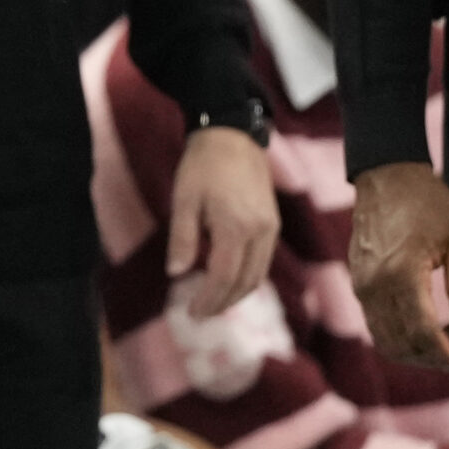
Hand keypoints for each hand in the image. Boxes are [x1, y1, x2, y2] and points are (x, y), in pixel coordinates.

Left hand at [168, 126, 280, 316]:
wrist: (233, 134)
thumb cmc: (203, 165)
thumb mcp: (184, 200)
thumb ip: (182, 239)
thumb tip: (176, 274)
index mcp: (236, 227)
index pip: (223, 277)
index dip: (208, 300)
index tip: (190, 313)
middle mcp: (260, 231)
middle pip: (245, 282)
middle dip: (222, 303)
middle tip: (199, 314)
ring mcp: (270, 227)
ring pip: (258, 274)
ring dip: (237, 293)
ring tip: (213, 302)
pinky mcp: (273, 222)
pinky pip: (263, 260)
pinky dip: (247, 277)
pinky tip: (228, 278)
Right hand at [349, 163, 448, 378]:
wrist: (387, 174)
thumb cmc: (429, 201)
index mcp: (403, 273)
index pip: (422, 332)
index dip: (444, 355)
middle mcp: (375, 285)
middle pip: (400, 344)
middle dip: (430, 358)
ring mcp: (362, 285)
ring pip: (384, 339)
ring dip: (414, 350)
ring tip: (446, 336)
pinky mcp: (357, 282)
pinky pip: (375, 324)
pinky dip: (398, 335)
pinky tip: (424, 323)